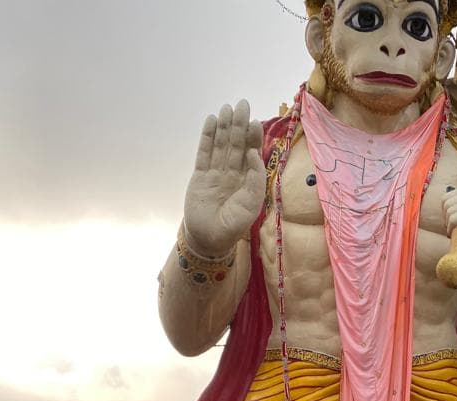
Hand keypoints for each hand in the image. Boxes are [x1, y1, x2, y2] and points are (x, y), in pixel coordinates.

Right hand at [183, 99, 266, 256]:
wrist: (208, 240)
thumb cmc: (231, 227)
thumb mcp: (250, 206)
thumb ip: (256, 181)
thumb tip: (252, 153)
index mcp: (248, 181)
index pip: (251, 154)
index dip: (253, 138)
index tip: (255, 122)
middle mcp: (233, 174)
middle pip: (236, 144)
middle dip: (240, 125)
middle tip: (242, 104)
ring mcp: (216, 173)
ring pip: (221, 145)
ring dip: (225, 126)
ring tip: (227, 108)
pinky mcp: (200, 175)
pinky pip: (204, 152)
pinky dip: (207, 137)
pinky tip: (211, 121)